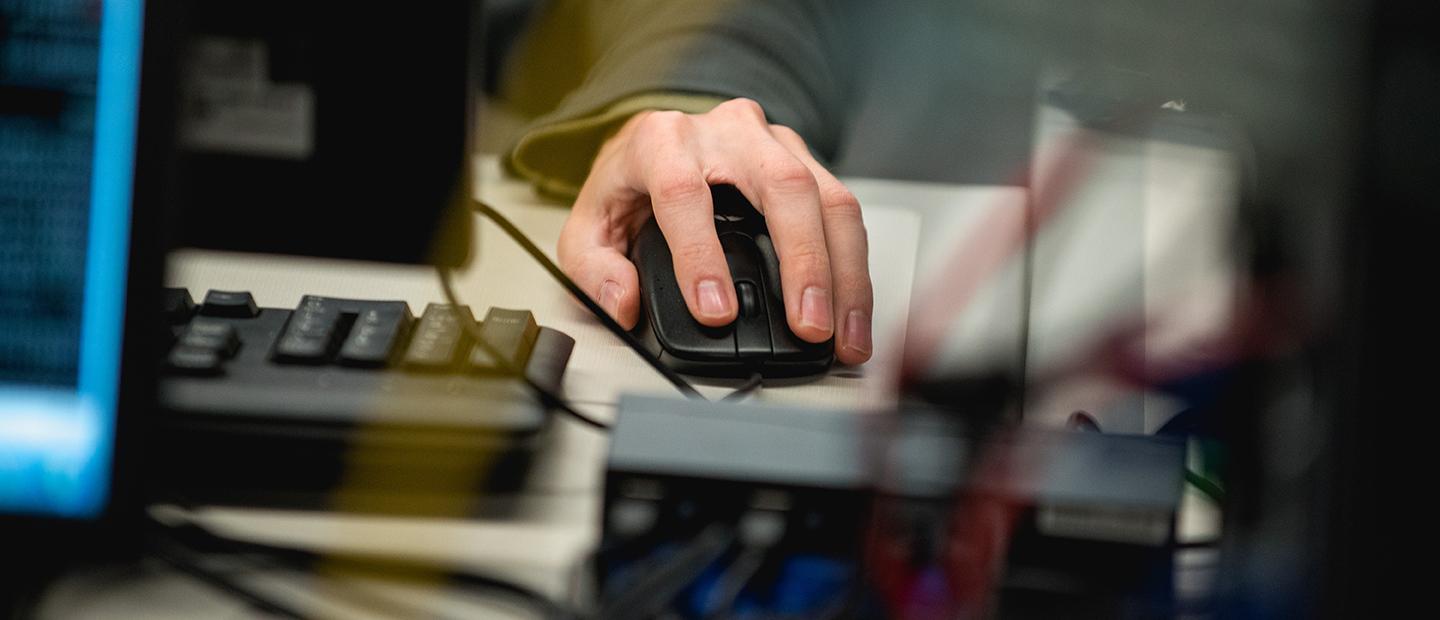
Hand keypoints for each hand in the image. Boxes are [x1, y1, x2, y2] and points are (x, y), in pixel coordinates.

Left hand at [557, 98, 872, 364]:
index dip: (701, 255)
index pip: (684, 191)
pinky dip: (853, 269)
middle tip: (806, 326)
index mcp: (661, 141)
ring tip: (842, 334)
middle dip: (802, 263)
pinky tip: (851, 315)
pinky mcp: (806, 161)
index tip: (715, 311)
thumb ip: (594, 269)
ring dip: (843, 272)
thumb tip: (623, 303)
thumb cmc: (629, 188)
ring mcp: (773, 142)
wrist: (659, 145)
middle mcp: (725, 131)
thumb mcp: (590, 227)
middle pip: (781, 184)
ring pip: (827, 196)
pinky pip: (843, 212)